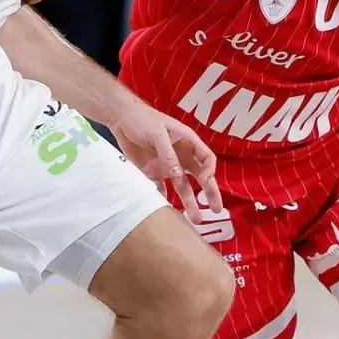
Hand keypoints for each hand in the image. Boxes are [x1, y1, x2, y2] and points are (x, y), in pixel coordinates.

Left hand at [109, 101, 221, 222]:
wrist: (121, 119)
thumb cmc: (143, 119)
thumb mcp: (157, 134)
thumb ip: (168, 154)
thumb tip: (178, 174)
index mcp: (188, 142)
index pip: (207, 158)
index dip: (209, 171)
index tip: (205, 181)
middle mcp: (182, 156)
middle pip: (201, 176)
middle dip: (210, 192)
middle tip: (217, 210)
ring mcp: (169, 166)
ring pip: (183, 186)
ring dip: (190, 202)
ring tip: (195, 219)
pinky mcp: (154, 173)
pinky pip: (162, 189)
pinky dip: (165, 199)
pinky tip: (168, 213)